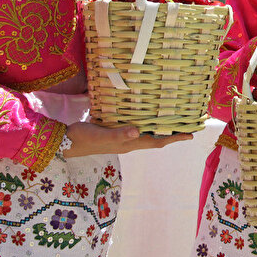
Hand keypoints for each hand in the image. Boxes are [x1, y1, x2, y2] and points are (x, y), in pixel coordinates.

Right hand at [63, 121, 192, 156]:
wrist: (65, 141)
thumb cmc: (83, 138)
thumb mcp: (100, 135)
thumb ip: (118, 134)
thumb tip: (138, 132)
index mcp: (128, 144)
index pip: (157, 142)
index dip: (174, 139)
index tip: (191, 135)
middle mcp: (128, 142)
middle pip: (155, 139)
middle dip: (172, 133)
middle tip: (188, 124)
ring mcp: (121, 137)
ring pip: (146, 133)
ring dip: (160, 127)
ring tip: (173, 118)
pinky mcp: (113, 131)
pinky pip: (135, 127)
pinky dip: (145, 121)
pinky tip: (146, 112)